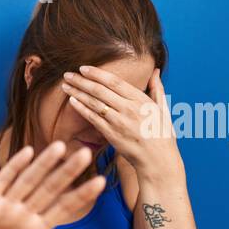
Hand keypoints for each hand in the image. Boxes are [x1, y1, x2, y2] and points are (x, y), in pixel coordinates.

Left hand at [61, 66, 183, 181]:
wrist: (157, 159)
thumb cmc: (161, 135)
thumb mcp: (163, 109)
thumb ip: (157, 89)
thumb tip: (155, 71)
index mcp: (141, 100)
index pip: (114, 81)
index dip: (97, 73)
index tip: (83, 68)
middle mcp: (128, 108)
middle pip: (100, 90)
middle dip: (81, 81)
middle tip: (67, 74)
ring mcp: (118, 122)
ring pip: (94, 103)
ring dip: (77, 93)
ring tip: (65, 86)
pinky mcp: (111, 134)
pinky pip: (93, 118)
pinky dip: (82, 108)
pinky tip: (72, 101)